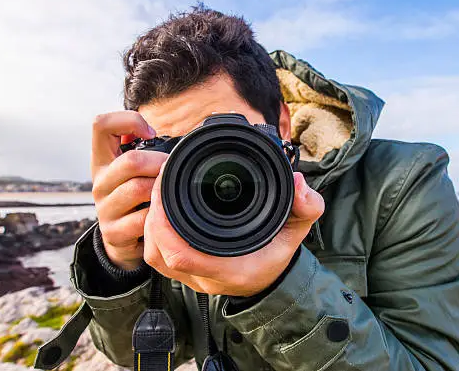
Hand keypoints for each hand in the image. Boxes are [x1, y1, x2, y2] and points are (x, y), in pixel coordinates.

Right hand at [90, 111, 168, 270]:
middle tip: (172, 170)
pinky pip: (143, 219)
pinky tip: (164, 215)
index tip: (150, 133)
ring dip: (161, 189)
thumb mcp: (132, 172)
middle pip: (130, 161)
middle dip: (160, 163)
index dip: (128, 121)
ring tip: (169, 192)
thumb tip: (174, 134)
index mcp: (103, 160)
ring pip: (138, 189)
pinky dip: (159, 216)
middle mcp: (99, 181)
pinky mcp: (113, 232)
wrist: (121, 239)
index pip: (101, 125)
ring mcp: (104, 208)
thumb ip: (144, 149)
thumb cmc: (133, 198)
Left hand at [144, 162, 324, 296]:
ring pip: (154, 255)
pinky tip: (160, 209)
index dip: (165, 222)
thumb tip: (298, 183)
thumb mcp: (299, 228)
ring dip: (150, 223)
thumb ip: (307, 206)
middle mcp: (206, 277)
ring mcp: (192, 277)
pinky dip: (154, 232)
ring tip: (158, 192)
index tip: (167, 186)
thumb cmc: (278, 254)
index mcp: (231, 269)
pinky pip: (158, 255)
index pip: (182, 255)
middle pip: (160, 252)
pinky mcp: (185, 272)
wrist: (271, 278)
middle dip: (153, 214)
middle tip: (160, 180)